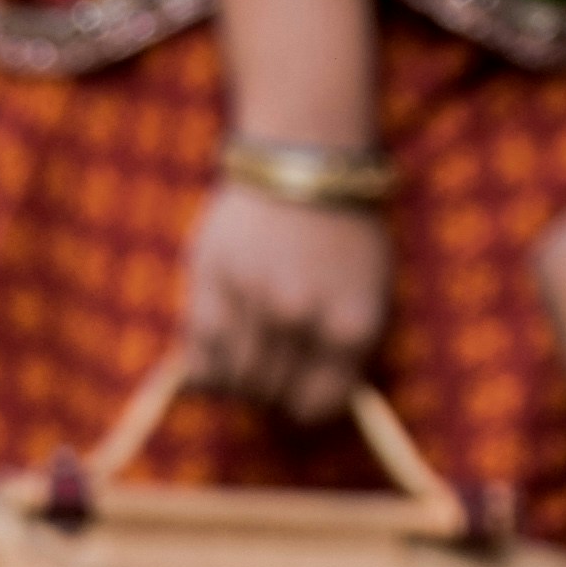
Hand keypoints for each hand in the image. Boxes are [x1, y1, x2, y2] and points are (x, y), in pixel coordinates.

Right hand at [181, 183, 390, 425]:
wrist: (303, 156)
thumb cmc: (342, 231)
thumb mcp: (367, 294)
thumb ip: (340, 355)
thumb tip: (306, 410)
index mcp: (350, 327)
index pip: (315, 407)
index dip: (303, 400)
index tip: (297, 383)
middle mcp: (301, 318)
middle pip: (270, 395)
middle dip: (269, 386)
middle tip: (269, 355)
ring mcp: (252, 299)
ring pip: (232, 379)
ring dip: (234, 373)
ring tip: (246, 340)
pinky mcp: (210, 281)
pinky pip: (199, 354)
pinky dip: (204, 360)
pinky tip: (220, 337)